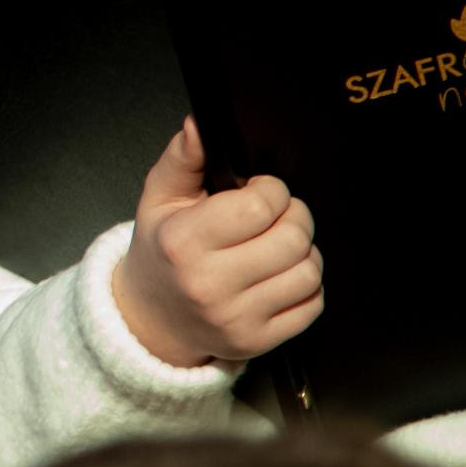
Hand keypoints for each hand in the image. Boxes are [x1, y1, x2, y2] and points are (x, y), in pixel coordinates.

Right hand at [112, 117, 323, 367]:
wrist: (153, 318)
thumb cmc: (162, 250)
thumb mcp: (160, 198)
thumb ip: (183, 158)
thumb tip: (199, 124)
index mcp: (184, 242)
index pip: (260, 207)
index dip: (271, 190)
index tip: (260, 191)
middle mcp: (210, 285)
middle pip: (292, 239)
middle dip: (294, 215)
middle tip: (276, 214)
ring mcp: (236, 319)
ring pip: (308, 272)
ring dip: (303, 250)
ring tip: (279, 243)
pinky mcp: (257, 343)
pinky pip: (312, 306)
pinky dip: (306, 284)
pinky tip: (281, 274)